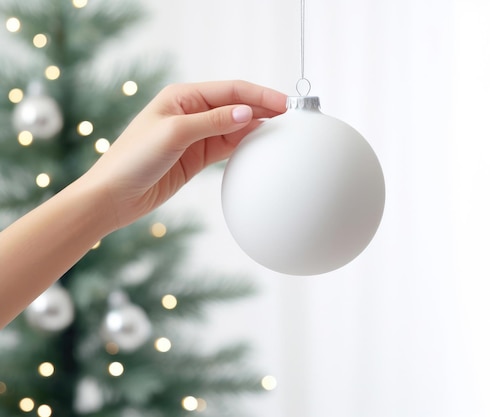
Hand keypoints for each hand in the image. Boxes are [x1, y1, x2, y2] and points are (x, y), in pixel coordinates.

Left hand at [81, 80, 286, 229]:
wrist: (115, 196)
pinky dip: (246, 145)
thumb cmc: (133, 158)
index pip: (230, 90)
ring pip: (236, 126)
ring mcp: (196, 135)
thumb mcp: (174, 134)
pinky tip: (262, 145)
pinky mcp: (198, 157)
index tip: (284, 105)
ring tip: (283, 131)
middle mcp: (192, 112)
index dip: (259, 95)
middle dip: (264, 108)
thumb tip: (247, 112)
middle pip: (236, 105)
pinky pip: (229, 146)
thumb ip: (213, 122)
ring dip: (258, 127)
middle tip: (291, 117)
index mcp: (183, 96)